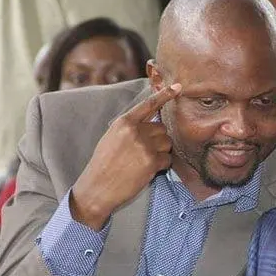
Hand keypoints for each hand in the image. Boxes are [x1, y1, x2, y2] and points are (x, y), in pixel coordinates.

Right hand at [70, 84, 181, 229]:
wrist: (97, 187)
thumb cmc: (104, 164)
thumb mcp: (112, 137)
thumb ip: (130, 127)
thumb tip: (152, 122)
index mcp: (123, 122)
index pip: (148, 104)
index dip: (164, 95)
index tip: (178, 88)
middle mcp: (134, 131)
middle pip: (162, 128)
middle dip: (158, 139)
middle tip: (144, 151)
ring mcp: (144, 146)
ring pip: (167, 143)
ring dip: (161, 152)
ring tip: (144, 161)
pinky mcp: (151, 161)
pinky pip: (168, 159)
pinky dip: (162, 166)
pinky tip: (147, 170)